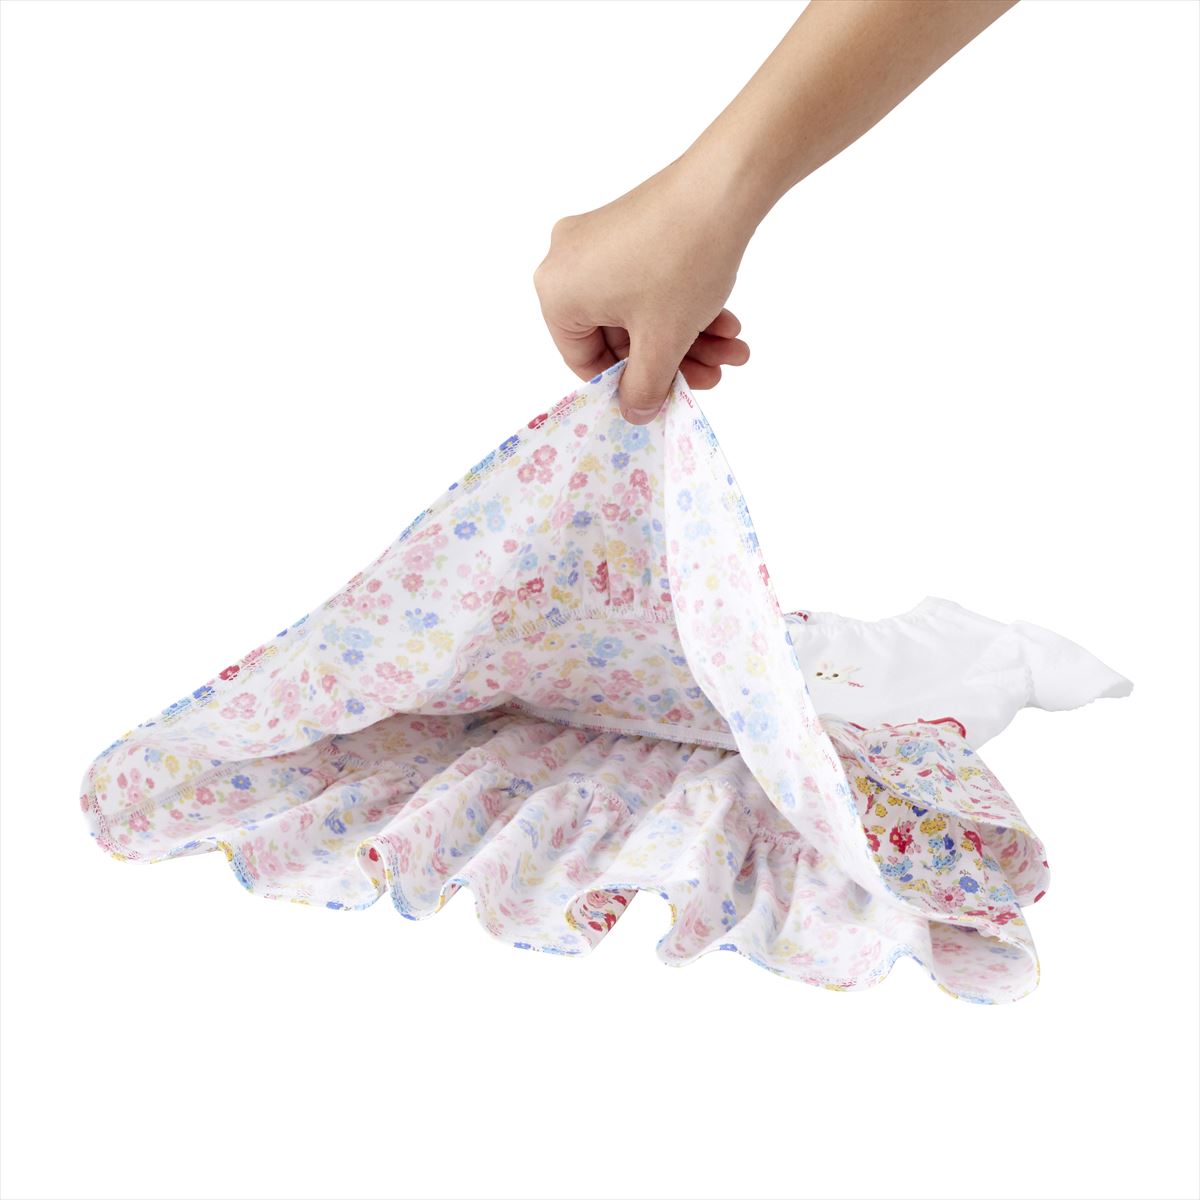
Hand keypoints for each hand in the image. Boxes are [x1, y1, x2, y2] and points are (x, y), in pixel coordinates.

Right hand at [533, 157, 752, 423]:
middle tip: (712, 375)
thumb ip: (644, 389)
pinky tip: (727, 320)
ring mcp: (598, 240)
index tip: (663, 397)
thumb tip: (634, 413)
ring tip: (732, 350)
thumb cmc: (682, 263)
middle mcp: (567, 262)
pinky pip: (649, 282)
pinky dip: (684, 305)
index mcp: (557, 293)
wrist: (724, 186)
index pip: (585, 361)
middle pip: (619, 336)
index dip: (628, 386)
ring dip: (688, 336)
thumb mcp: (662, 343)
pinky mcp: (630, 226)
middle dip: (672, 359)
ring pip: (641, 310)